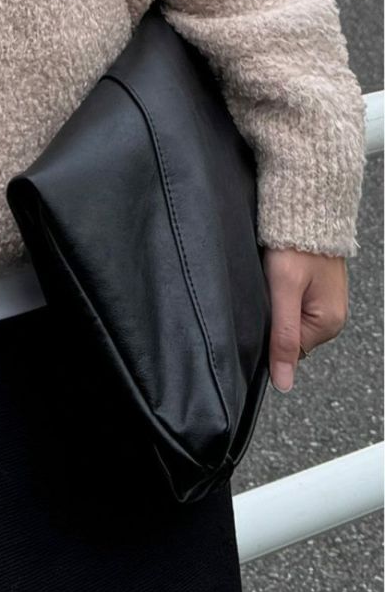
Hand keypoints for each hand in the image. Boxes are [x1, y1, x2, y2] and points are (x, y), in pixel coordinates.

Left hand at [263, 247, 347, 393]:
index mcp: (328, 324)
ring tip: (272, 278)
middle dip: (272, 316)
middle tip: (267, 289)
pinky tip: (277, 274)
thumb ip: (283, 337)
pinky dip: (281, 290)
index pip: (289, 350)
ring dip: (276, 302)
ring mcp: (325, 301)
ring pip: (288, 316)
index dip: (269, 333)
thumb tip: (284, 382)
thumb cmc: (296, 246)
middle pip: (289, 334)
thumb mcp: (284, 292)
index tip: (260, 310)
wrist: (308, 209)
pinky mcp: (316, 287)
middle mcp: (331, 317)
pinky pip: (292, 300)